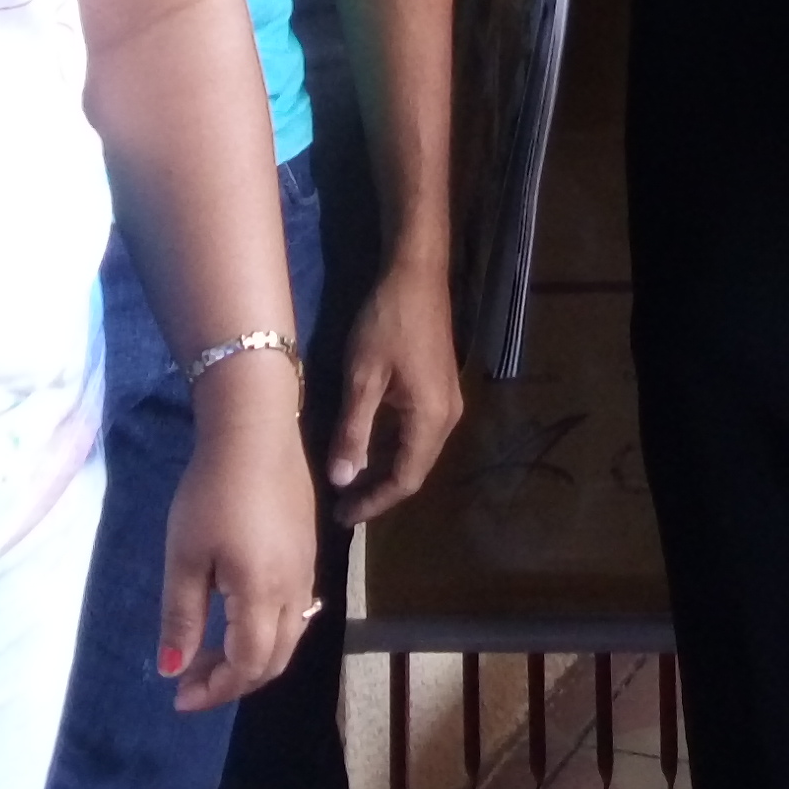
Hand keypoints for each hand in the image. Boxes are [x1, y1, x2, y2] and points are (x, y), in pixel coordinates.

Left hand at [161, 363, 322, 709]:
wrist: (256, 430)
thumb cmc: (213, 491)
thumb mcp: (186, 555)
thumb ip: (181, 617)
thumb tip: (173, 669)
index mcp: (263, 594)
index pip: (247, 665)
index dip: (215, 690)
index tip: (178, 696)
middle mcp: (295, 589)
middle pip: (274, 659)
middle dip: (233, 681)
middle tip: (191, 680)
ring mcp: (307, 569)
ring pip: (289, 636)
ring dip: (252, 658)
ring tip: (210, 654)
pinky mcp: (308, 550)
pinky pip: (296, 611)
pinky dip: (267, 631)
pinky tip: (237, 616)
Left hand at [326, 255, 464, 520]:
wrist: (417, 273)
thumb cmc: (388, 322)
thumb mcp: (363, 377)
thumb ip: (353, 430)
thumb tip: (341, 479)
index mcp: (430, 418)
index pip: (405, 479)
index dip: (374, 502)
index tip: (342, 515)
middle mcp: (446, 417)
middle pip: (414, 470)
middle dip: (379, 490)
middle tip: (342, 505)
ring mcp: (446, 401)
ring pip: (415, 451)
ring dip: (384, 469)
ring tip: (349, 482)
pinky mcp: (439, 388)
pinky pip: (416, 432)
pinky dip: (392, 447)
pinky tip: (367, 448)